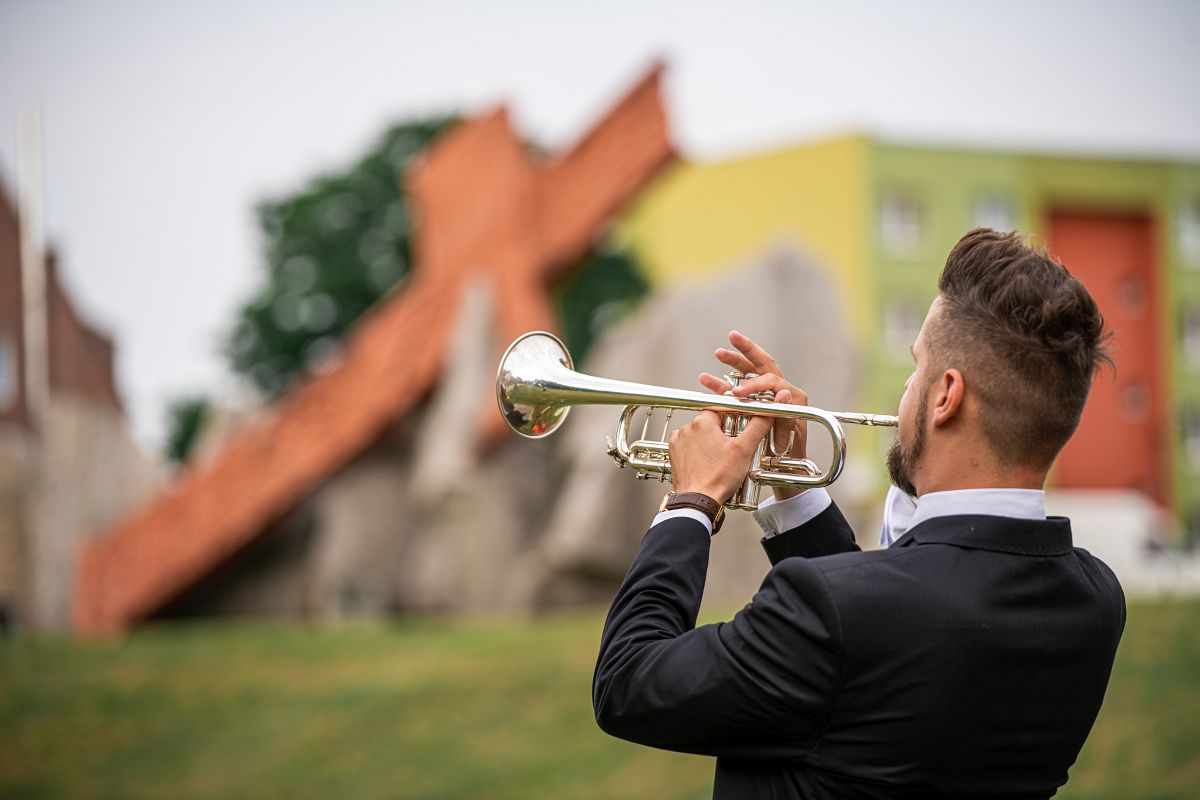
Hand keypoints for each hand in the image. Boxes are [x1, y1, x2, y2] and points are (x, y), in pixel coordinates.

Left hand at [668, 410, 773, 503]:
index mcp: (702, 423)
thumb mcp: (744, 450)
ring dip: (709, 442)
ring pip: (699, 434)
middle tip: (731, 448)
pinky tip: (708, 462)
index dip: (733, 418)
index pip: (721, 409)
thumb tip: (766, 414)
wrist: (698, 500)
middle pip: (710, 422)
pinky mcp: (674, 454)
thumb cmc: (717, 478)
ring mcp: (678, 442)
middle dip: (722, 432)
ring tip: (719, 458)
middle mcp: (686, 429)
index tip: (738, 429)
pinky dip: (698, 451)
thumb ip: (757, 427)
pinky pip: (689, 446)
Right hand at [698, 331, 809, 500]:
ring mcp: (770, 401)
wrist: (784, 478)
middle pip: (764, 366)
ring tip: (718, 353)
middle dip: (746, 352)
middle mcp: (783, 396)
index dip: (753, 384)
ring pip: (751, 375)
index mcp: (793, 400)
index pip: (772, 380)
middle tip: (732, 337)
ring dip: (734, 364)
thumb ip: (785, 418)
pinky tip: (706, 381)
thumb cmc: (788, 464)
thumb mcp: (787, 442)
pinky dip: (724, 386)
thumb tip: (784, 392)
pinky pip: (740, 392)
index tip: (735, 394)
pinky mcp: (757, 408)